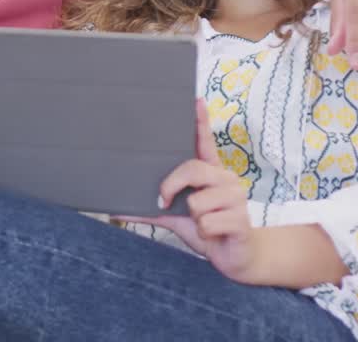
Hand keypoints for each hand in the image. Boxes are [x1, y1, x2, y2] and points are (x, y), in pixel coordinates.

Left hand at [116, 101, 259, 282]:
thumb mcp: (174, 218)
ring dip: (194, 220)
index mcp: (211, 173)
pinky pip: (207, 222)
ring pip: (196, 203)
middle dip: (172, 187)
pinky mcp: (241, 219)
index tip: (195, 100)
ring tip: (206, 225)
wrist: (235, 258)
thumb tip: (116, 209)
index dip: (200, 122)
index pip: (205, 143)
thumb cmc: (206, 230)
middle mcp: (226, 179)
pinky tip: (215, 234)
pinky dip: (205, 233)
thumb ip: (150, 210)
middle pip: (192, 169)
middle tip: (166, 201)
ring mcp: (236, 197)